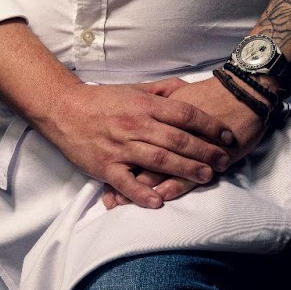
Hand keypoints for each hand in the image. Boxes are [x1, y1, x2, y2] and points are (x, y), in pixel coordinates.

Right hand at [40, 80, 237, 208]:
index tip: (226, 135)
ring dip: (184, 170)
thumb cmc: (102, 99)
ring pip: (158, 159)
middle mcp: (135, 125)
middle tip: (224, 161)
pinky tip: (159, 201)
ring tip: (205, 177)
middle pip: (177, 139)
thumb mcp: (134, 88)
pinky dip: (141, 192)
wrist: (64, 109)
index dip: (209, 125)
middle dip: (204, 151)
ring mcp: (120, 147)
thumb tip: (188, 88)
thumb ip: (162, 90)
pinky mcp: (105, 166)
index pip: (184, 114)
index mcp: (145, 106)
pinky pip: (126, 182)